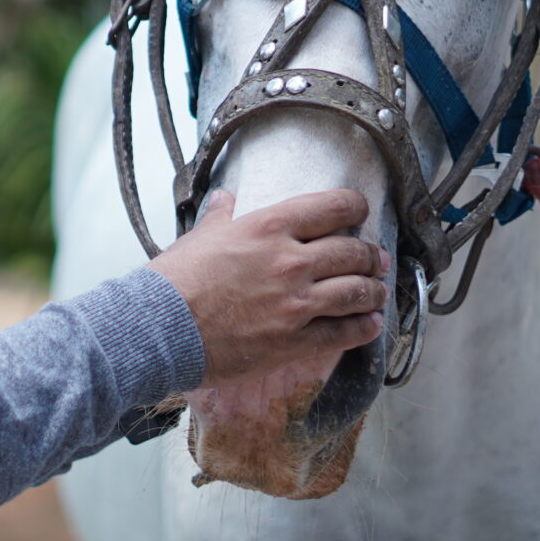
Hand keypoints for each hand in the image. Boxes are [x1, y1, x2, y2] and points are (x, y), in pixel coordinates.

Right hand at [152, 188, 387, 384]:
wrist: (160, 328)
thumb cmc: (174, 282)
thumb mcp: (199, 237)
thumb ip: (220, 217)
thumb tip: (225, 200)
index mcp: (269, 227)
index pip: (330, 207)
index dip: (354, 206)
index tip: (359, 210)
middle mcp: (290, 261)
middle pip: (351, 251)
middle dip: (369, 255)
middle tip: (375, 259)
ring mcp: (296, 303)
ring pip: (355, 292)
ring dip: (373, 291)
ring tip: (378, 292)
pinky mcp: (293, 340)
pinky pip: (342, 333)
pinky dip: (363, 329)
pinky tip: (371, 326)